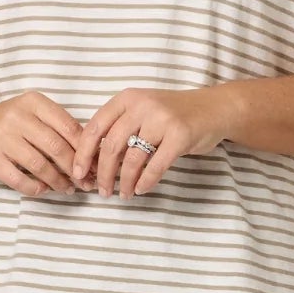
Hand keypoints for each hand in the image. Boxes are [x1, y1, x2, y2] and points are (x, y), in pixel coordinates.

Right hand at [0, 92, 85, 196]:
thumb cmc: (8, 124)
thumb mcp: (32, 114)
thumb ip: (58, 128)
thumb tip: (92, 155)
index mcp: (33, 102)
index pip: (68, 126)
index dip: (86, 149)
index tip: (96, 165)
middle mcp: (16, 117)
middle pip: (56, 147)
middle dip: (75, 169)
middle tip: (85, 183)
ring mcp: (1, 138)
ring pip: (39, 165)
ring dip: (57, 181)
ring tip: (67, 189)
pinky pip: (18, 179)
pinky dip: (35, 188)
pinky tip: (43, 190)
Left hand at [72, 87, 235, 198]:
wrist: (215, 108)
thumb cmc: (174, 114)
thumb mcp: (143, 111)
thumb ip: (121, 128)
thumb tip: (94, 161)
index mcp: (127, 99)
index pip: (95, 127)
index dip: (84, 153)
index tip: (78, 173)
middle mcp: (142, 106)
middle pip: (111, 146)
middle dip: (103, 173)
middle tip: (102, 191)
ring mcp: (162, 120)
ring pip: (133, 158)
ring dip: (124, 181)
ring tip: (123, 194)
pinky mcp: (180, 135)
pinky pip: (156, 165)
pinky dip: (145, 181)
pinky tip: (140, 189)